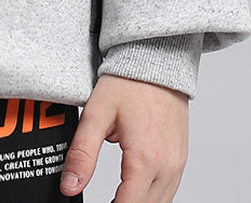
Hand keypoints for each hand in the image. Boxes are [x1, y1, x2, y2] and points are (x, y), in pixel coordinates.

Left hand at [59, 74, 187, 202]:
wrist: (156, 61)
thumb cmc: (127, 83)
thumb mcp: (96, 115)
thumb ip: (82, 154)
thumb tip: (70, 187)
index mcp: (144, 159)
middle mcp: (167, 166)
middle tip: (104, 200)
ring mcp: (177, 163)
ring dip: (139, 202)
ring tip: (116, 197)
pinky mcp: (181, 158)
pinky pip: (169, 189)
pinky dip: (152, 195)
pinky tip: (135, 188)